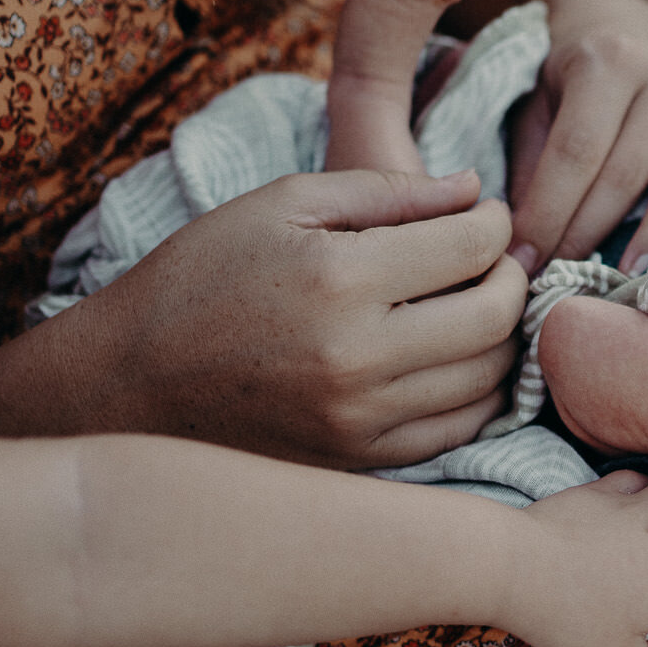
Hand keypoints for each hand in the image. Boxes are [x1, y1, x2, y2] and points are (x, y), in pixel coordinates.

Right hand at [94, 168, 527, 468]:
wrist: (133, 382)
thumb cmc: (204, 276)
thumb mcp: (282, 205)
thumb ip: (386, 190)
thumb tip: (475, 188)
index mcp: (338, 278)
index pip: (469, 247)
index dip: (496, 224)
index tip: (490, 215)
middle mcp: (358, 356)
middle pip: (494, 315)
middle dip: (514, 277)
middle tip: (502, 259)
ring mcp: (362, 418)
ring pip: (488, 376)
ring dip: (504, 335)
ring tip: (483, 304)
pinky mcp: (362, 459)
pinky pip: (461, 428)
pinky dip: (481, 391)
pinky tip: (462, 359)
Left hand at [507, 0, 647, 275]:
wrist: (616, 18)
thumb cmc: (569, 74)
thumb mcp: (537, 104)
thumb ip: (532, 166)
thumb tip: (524, 246)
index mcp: (605, 62)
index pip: (576, 153)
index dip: (548, 212)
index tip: (524, 261)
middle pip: (628, 172)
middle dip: (590, 234)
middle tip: (565, 281)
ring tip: (639, 277)